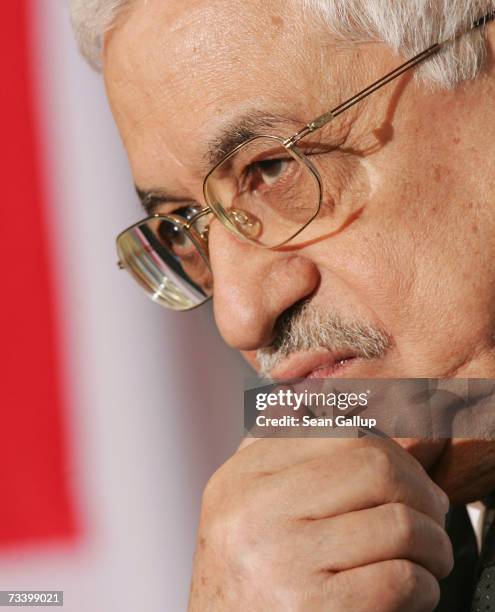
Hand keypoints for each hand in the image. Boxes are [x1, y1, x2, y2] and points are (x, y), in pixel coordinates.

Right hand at [188, 437, 451, 610]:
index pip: (341, 434)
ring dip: (434, 544)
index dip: (393, 453)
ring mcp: (281, 560)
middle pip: (375, 469)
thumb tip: (343, 405)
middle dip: (422, 491)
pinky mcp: (311, 609)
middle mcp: (256, 511)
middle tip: (433, 513)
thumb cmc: (245, 576)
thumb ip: (279, 450)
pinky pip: (400, 580)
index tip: (408, 479)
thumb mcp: (242, 503)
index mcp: (243, 476)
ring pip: (399, 524)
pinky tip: (414, 589)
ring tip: (429, 556)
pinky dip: (424, 586)